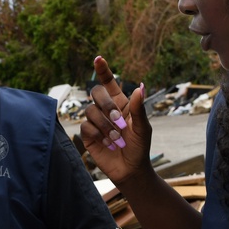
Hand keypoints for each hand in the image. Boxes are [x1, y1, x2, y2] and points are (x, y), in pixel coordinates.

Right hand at [80, 55, 153, 185]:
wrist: (130, 169)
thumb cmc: (139, 148)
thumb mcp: (143, 128)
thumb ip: (138, 109)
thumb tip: (140, 86)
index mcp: (121, 104)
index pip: (109, 83)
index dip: (103, 70)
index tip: (98, 58)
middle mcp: (106, 110)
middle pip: (96, 93)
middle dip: (106, 105)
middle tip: (119, 121)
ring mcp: (95, 122)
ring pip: (90, 111)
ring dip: (105, 125)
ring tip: (116, 139)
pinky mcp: (88, 135)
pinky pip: (86, 127)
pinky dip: (98, 135)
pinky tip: (107, 144)